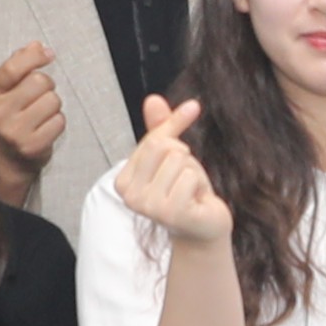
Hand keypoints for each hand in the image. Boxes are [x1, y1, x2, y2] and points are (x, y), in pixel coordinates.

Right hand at [0, 40, 66, 193]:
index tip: (49, 54)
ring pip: (53, 100)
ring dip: (54, 104)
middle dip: (47, 85)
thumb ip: (20, 63)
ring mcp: (13, 132)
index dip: (34, 56)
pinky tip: (46, 127)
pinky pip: (59, 121)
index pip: (12, 68)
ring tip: (42, 113)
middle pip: (39, 81)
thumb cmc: (14, 113)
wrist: (12, 157)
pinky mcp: (31, 146)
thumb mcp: (8, 88)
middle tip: (41, 95)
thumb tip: (37, 45)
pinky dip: (58, 121)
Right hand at [108, 93, 228, 247]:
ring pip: (179, 160)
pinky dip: (200, 185)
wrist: (203, 226)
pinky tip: (195, 201)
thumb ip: (161, 127)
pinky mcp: (171, 213)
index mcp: (123, 181)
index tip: (184, 151)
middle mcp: (130, 196)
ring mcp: (149, 207)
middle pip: (164, 146)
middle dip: (183, 157)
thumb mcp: (171, 155)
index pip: (153, 140)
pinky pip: (190, 176)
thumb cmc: (185, 191)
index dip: (175, 138)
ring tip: (190, 192)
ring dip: (193, 173)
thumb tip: (153, 98)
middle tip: (185, 179)